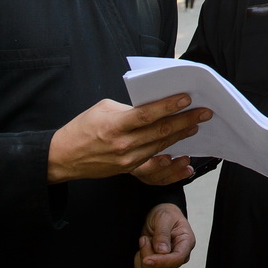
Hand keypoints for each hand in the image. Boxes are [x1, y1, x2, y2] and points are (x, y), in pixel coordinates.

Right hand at [47, 95, 211, 182]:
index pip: (147, 115)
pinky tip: (183, 148)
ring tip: (196, 125)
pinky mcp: (128, 169)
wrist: (63, 158)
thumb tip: (152, 105)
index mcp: (114, 125)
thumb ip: (128, 107)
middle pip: (160, 131)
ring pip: (161, 146)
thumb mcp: (103, 109)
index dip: (168, 106)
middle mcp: (122, 145)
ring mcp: (126, 160)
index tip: (186, 98)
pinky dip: (170, 153)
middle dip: (185, 121)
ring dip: (181, 135)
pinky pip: (154, 161)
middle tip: (204, 112)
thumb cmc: (82, 128)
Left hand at [135, 203, 194, 267]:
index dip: (162, 261)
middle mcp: (178, 255)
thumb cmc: (166, 214)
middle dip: (149, 255)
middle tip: (144, 238)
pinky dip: (138, 261)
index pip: (178, 259)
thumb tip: (162, 252)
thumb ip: (163, 234)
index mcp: (186, 242)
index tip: (147, 259)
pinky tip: (141, 248)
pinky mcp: (156, 263)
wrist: (159, 213)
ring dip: (143, 257)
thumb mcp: (164, 218)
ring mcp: (167, 261)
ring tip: (144, 240)